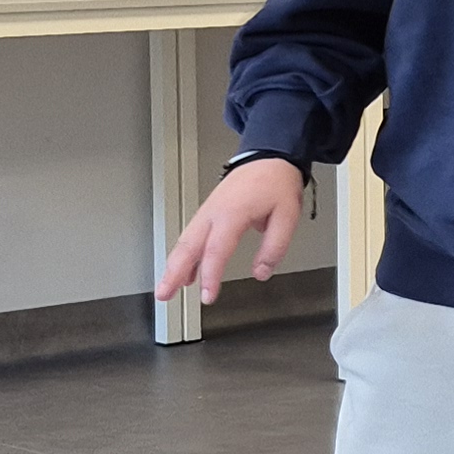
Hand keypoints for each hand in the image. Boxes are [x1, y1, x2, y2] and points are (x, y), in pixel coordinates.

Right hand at [157, 156, 306, 306]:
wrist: (269, 157)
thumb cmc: (276, 182)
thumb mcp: (288, 215)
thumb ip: (275, 247)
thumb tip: (262, 272)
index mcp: (233, 212)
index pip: (216, 250)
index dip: (210, 276)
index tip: (208, 296)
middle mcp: (214, 212)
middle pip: (188, 246)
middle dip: (174, 273)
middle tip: (165, 295)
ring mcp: (207, 211)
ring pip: (184, 241)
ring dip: (173, 266)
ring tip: (167, 289)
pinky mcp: (208, 212)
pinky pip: (191, 236)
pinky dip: (183, 255)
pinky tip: (185, 272)